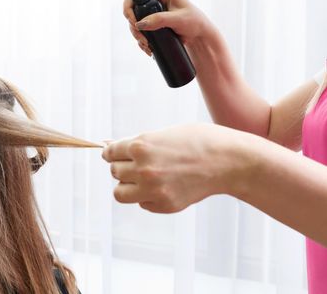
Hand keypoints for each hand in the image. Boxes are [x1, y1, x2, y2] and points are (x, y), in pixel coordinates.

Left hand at [102, 124, 255, 212]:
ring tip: (143, 178)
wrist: (228, 161)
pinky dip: (146, 197)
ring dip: (128, 185)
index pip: (110, 153)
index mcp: (141, 146)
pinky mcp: (164, 205)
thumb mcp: (164, 133)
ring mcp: (153, 189)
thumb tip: (110, 147)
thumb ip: (136, 143)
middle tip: (136, 164)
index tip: (114, 154)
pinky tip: (162, 186)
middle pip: (114, 172)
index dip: (111, 152)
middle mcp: (143, 169)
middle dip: (122, 167)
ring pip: (120, 193)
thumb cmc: (198, 141)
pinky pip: (141, 203)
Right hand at [123, 0, 215, 55]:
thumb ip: (161, 20)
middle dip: (129, 14)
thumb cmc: (194, 22)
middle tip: (137, 27)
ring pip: (133, 18)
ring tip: (147, 44)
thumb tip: (140, 23)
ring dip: (135, 32)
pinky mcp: (150, 24)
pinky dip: (139, 40)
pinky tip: (148, 48)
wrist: (197, 37)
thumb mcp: (179, 20)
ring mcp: (150, 11)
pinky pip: (137, 30)